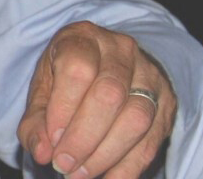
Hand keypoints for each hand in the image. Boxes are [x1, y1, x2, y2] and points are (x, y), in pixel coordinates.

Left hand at [19, 21, 176, 178]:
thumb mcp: (43, 91)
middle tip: (63, 165)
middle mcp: (120, 49)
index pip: (77, 68)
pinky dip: (128, 166)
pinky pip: (152, 140)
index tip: (52, 139)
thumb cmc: (66, 80)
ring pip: (136, 118)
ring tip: (80, 174)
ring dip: (106, 154)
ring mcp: (149, 74)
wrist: (104, 66)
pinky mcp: (166, 102)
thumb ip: (35, 122)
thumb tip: (41, 152)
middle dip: (84, 138)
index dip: (64, 107)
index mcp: (83, 37)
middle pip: (109, 95)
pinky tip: (108, 178)